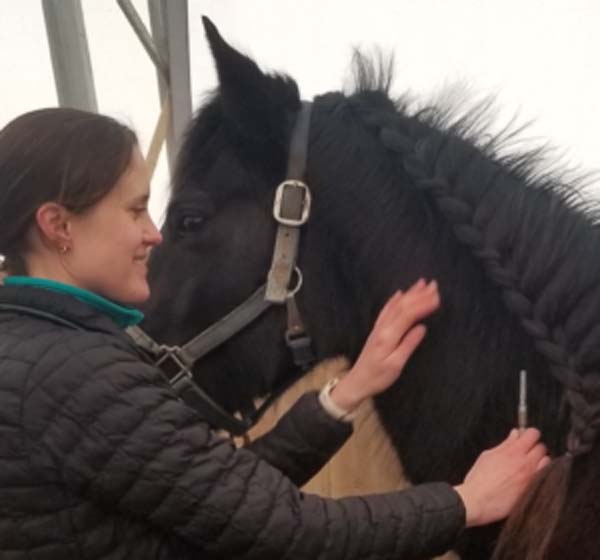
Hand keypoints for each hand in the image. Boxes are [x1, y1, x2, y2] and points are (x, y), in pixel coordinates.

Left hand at [330, 279, 439, 411]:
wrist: (357, 381)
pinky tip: (399, 294)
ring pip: (395, 305)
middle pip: (403, 306)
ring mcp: (379, 328)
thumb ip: (408, 345)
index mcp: (388, 336)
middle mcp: (383, 328)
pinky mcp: (377, 330)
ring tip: (421, 283)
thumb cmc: (377, 377)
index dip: (423, 304)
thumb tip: (422, 328)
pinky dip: (394, 300)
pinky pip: (387, 310)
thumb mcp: (396, 365)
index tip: (437, 297)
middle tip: (434, 285)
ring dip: (409, 294)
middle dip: (419, 294)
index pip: (408, 314)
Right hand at [454, 428, 549, 526]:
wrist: (477, 501)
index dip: (529, 433)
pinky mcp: (532, 491)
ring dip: (540, 461)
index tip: (525, 436)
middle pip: (542, 448)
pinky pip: (545, 478)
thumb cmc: (479, 478)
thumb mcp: (488, 455)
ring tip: (529, 465)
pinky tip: (528, 477)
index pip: (533, 434)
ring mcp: (531, 478)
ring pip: (547, 463)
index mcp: (513, 452)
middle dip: (535, 447)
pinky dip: (540, 474)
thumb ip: (505, 444)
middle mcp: (525, 464)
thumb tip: (515, 434)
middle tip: (525, 451)